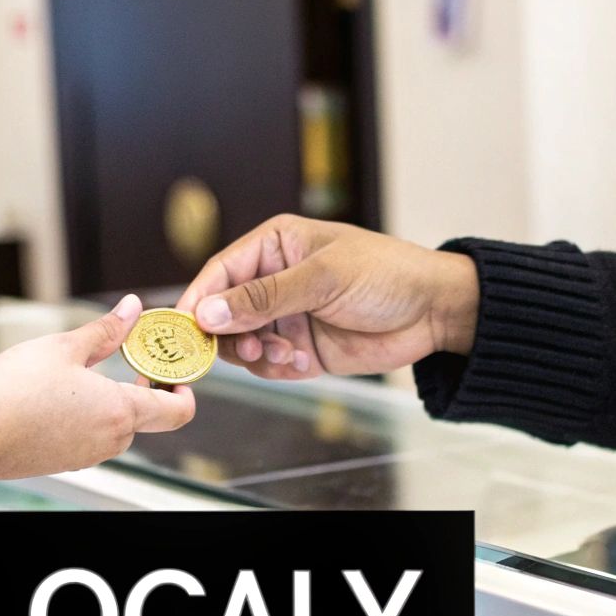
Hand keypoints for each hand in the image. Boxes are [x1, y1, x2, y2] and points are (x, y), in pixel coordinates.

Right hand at [0, 295, 196, 509]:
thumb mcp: (62, 347)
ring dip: (111, 401)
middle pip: (148, 416)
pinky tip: (59, 396)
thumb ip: (105, 330)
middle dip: (141, 387)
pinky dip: (87, 416)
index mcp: (121, 411)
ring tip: (82, 373)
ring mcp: (88, 455)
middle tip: (125, 358)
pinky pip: (91, 436)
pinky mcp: (66, 462)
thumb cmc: (11, 392)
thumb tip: (133, 308)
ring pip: (117, 426)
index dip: (184, 388)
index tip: (170, 368)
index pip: (179, 410)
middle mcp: (111, 440)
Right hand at [175, 214, 477, 379]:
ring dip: (254, 354)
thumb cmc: (386, 274)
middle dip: (226, 335)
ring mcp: (285, 317)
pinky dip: (277, 368)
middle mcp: (273, 281)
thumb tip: (208, 312)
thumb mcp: (324, 278)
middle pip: (221, 314)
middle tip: (246, 347)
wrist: (434, 312)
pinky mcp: (300, 349)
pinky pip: (268, 365)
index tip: (181, 328)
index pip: (219, 273)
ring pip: (240, 344)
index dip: (197, 300)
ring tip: (282, 354)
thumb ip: (265, 297)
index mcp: (275, 246)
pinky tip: (304, 362)